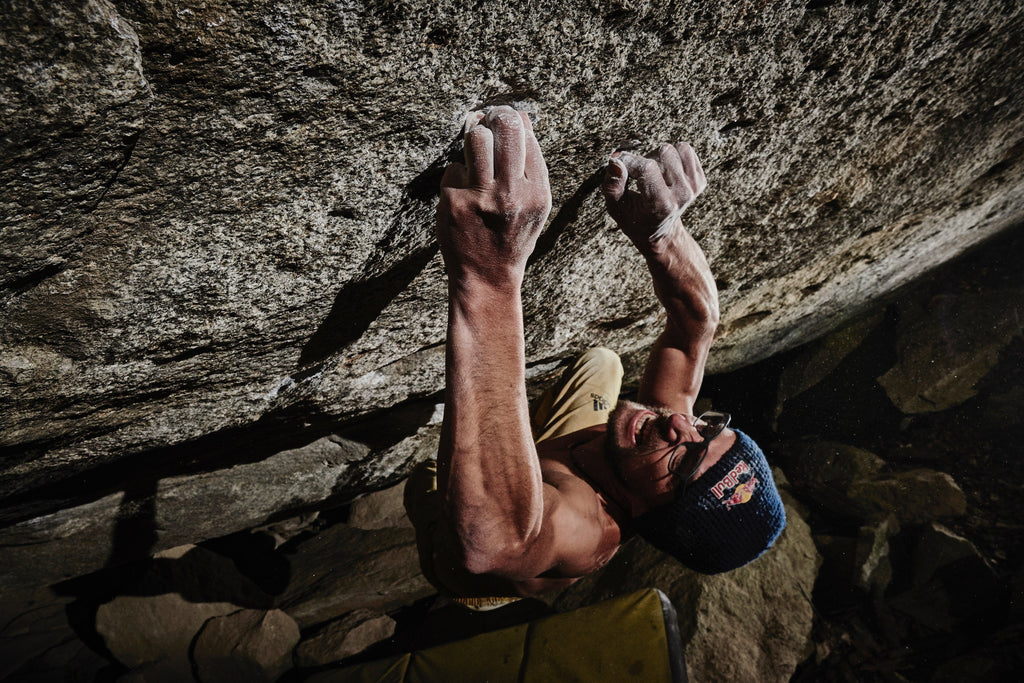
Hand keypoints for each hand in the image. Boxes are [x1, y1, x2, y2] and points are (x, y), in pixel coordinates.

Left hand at [437, 106, 551, 285]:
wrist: (487, 276)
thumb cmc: (512, 236)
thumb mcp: (535, 205)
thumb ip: (531, 166)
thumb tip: (520, 116)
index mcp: (537, 192)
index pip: (526, 135)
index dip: (513, 118)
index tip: (504, 116)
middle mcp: (511, 193)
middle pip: (504, 128)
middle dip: (494, 116)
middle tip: (487, 117)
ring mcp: (481, 198)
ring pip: (476, 140)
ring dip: (474, 137)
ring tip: (476, 146)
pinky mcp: (454, 202)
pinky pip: (454, 167)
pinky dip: (458, 175)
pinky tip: (464, 192)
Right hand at [601, 143, 706, 253]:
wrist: (660, 232)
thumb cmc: (634, 218)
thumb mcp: (616, 208)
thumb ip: (612, 186)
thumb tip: (615, 161)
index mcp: (661, 205)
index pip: (646, 167)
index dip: (629, 161)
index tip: (620, 165)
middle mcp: (682, 196)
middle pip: (663, 152)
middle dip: (645, 159)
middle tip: (639, 175)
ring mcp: (693, 188)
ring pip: (675, 149)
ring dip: (659, 157)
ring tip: (652, 174)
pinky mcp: (700, 181)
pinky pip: (686, 151)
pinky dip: (673, 156)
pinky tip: (664, 171)